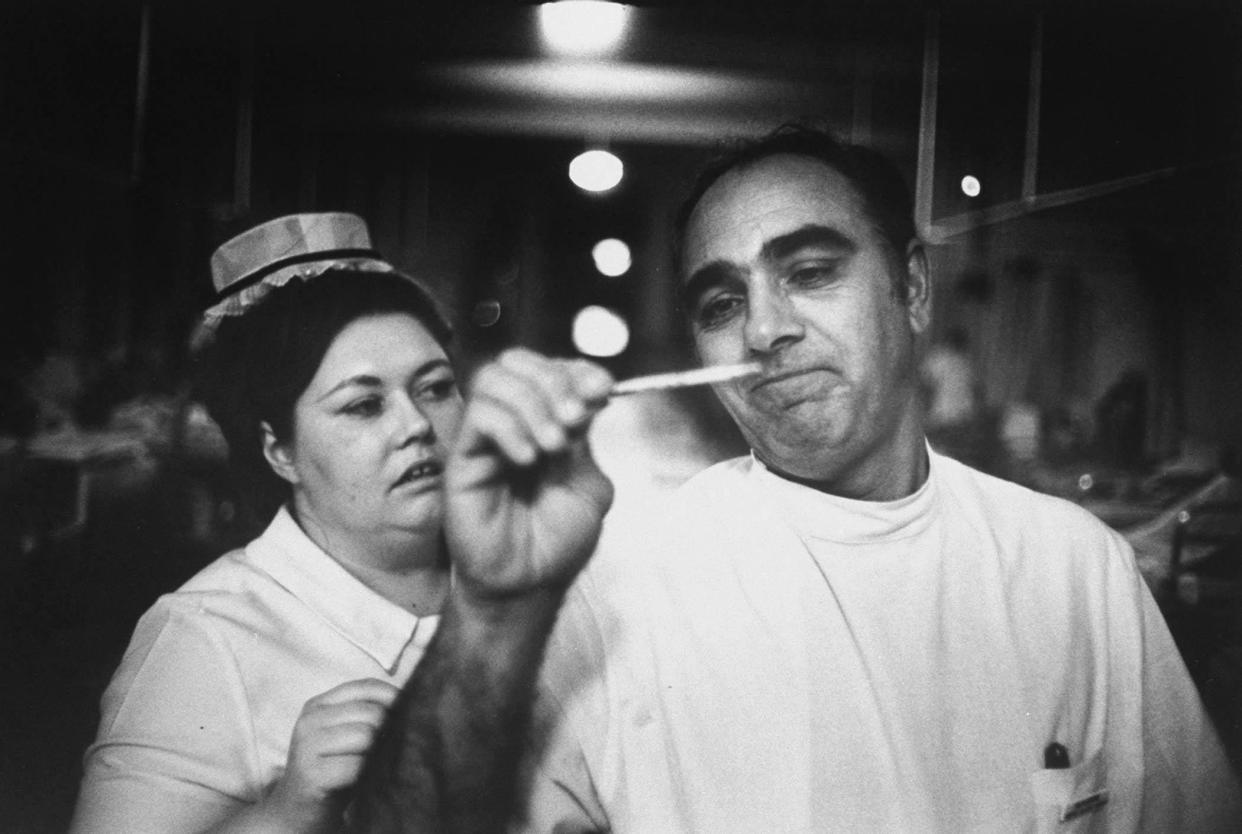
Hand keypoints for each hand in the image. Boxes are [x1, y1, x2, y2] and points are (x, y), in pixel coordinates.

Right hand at [269, 679, 398, 830]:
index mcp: (319, 705)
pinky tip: (364, 780)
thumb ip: (367, 714)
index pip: (366, 687)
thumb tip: (408, 704)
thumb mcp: (346, 735)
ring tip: (375, 765)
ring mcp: (307, 746)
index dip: (393, 697)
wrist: (297, 812)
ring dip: (379, 753)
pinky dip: (368, 774)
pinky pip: (357, 766)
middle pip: (372, 713)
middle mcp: (310, 720)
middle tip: (391, 749)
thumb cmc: (332, 770)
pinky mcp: (311, 774)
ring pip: (367, 736)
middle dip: (389, 731)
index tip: (407, 714)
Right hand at [445, 348, 613, 598]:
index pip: (554, 369)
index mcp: (547, 422)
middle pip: (519, 362)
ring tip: (553, 446)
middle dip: (555, 380)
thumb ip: (586, 442)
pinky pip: (479, 416)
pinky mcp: (462, 458)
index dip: (579, 370)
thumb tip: (585, 401)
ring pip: (494, 378)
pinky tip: (529, 459)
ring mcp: (486, 438)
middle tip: (576, 418)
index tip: (604, 389)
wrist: (529, 585)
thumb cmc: (557, 543)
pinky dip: (509, 428)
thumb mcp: (589, 487)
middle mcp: (514, 422)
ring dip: (532, 403)